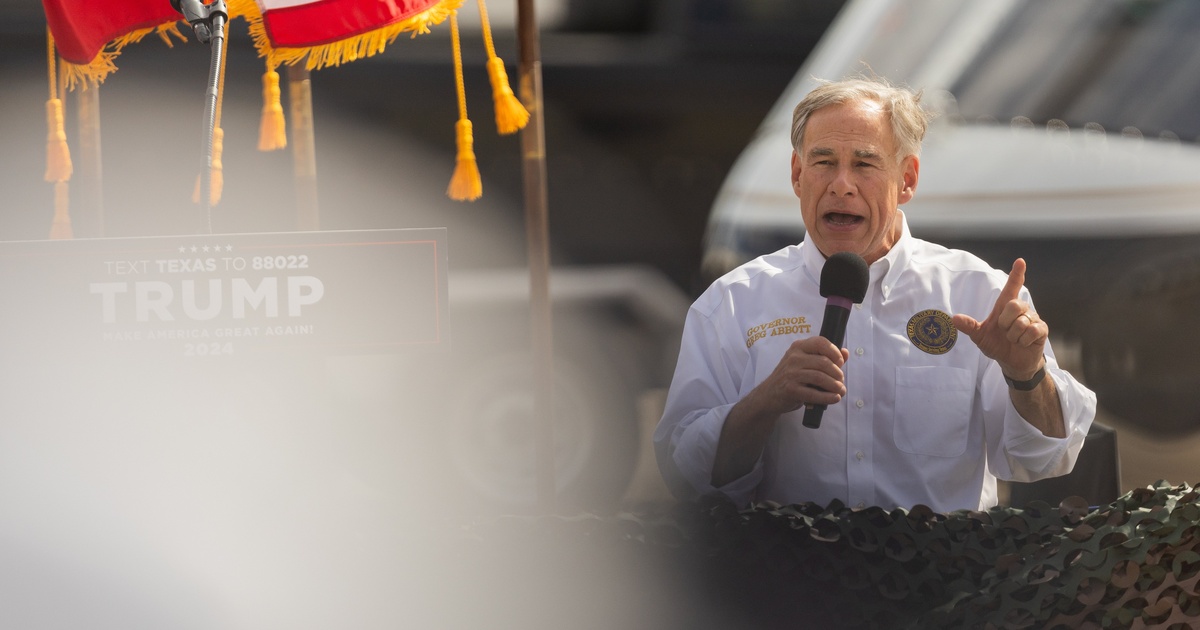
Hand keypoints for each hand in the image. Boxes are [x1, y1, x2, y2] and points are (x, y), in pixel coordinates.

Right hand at [751, 335, 849, 415]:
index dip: (834, 352)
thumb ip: (825, 357)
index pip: (820, 342)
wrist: (769, 394)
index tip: (840, 362)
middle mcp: (794, 358)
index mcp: (798, 347)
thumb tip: (845, 353)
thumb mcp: (805, 363)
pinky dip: (828, 397)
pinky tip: (834, 398)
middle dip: (837, 373)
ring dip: (835, 386)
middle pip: (824, 362)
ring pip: (821, 377)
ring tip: (840, 390)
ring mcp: (791, 374)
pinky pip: (814, 394)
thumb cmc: (791, 377)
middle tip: (840, 381)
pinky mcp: (790, 390)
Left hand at [951, 258, 1046, 380]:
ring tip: (1014, 339)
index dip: (1016, 275)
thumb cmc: (996, 345)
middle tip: (1004, 331)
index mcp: (1005, 307)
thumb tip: (953, 318)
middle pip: (1014, 304)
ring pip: (1022, 322)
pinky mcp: (1042, 329)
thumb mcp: (979, 336)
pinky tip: (1023, 343)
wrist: (1011, 362)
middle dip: (1005, 322)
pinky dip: (1023, 341)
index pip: (1011, 287)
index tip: (1020, 261)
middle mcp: (1020, 309)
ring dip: (1014, 335)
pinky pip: (1032, 331)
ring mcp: (1032, 318)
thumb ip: (969, 327)